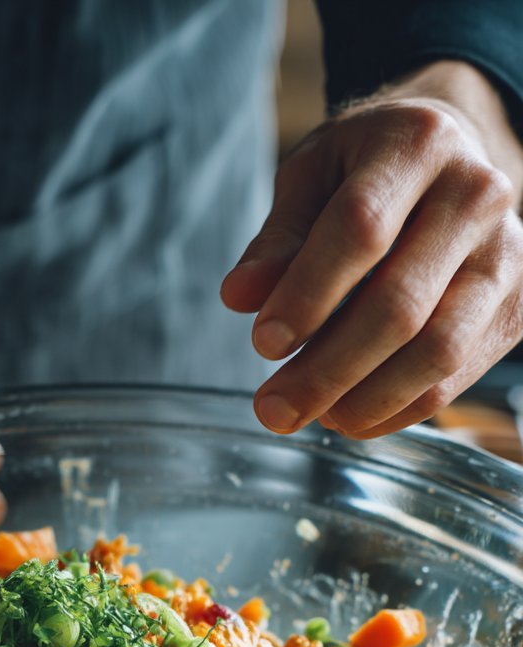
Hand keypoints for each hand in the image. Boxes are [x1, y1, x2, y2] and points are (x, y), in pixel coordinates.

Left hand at [220, 61, 522, 438]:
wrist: (454, 158)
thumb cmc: (367, 170)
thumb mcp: (311, 178)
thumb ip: (277, 239)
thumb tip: (239, 297)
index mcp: (417, 144)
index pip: (361, 229)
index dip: (308, 294)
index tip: (264, 344)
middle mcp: (476, 195)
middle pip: (399, 304)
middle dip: (326, 370)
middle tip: (272, 409)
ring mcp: (506, 254)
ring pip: (436, 351)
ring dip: (364, 400)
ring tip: (312, 416)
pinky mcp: (516, 306)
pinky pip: (456, 378)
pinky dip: (397, 410)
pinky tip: (349, 416)